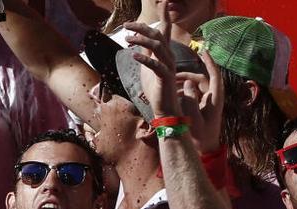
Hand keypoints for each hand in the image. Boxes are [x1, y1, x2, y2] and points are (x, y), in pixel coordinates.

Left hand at [124, 0, 181, 118]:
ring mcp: (168, 67)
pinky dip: (144, 58)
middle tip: (127, 25)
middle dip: (142, 27)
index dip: (163, 16)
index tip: (162, 1)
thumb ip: (146, 53)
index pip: (164, 31)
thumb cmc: (156, 89)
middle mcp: (169, 57)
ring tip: (127, 39)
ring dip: (141, 40)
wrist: (165, 109)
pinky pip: (155, 65)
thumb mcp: (148, 67)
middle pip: (157, 35)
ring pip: (157, 47)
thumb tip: (138, 41)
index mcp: (165, 53)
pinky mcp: (165, 77)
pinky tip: (134, 55)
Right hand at [179, 49, 223, 153]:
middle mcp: (212, 98)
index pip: (214, 75)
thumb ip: (191, 101)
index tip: (203, 50)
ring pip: (195, 86)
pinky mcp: (202, 107)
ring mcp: (207, 102)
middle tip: (172, 76)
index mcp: (215, 99)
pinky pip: (192, 94)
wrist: (205, 150)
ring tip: (170, 86)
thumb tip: (187, 84)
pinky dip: (184, 91)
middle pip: (201, 79)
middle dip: (187, 75)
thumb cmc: (201, 138)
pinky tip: (174, 94)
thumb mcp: (195, 119)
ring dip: (183, 83)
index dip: (209, 61)